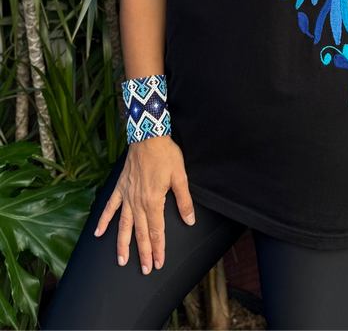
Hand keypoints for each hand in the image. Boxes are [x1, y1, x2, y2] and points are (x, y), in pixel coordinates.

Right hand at [94, 135, 194, 273]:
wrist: (148, 136)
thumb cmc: (166, 154)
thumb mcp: (180, 177)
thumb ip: (184, 201)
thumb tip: (189, 220)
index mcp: (153, 201)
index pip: (156, 231)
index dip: (158, 248)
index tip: (159, 263)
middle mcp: (137, 202)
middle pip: (140, 232)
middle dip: (143, 253)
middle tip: (146, 269)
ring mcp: (126, 196)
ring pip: (124, 225)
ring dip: (123, 244)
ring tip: (122, 260)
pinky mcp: (120, 188)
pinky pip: (110, 207)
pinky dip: (103, 220)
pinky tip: (98, 234)